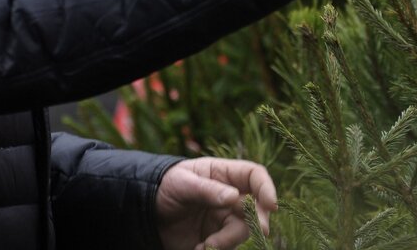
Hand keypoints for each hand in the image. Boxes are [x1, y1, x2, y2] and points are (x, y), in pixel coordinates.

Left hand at [155, 157, 276, 249]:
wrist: (144, 213)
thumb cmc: (164, 187)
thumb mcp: (182, 184)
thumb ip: (206, 190)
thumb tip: (233, 197)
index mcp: (223, 174)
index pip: (254, 175)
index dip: (267, 188)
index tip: (272, 206)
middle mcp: (229, 196)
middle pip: (256, 208)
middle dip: (256, 221)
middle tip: (257, 232)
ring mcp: (223, 218)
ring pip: (242, 231)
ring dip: (227, 242)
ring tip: (205, 246)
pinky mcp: (216, 239)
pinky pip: (227, 247)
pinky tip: (198, 249)